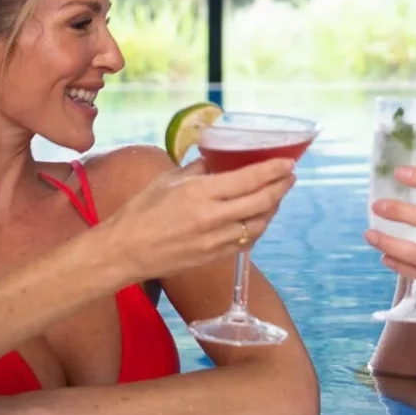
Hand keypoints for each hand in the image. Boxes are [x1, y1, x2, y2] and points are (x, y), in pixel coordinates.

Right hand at [101, 155, 297, 282]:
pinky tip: (260, 217)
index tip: (288, 163)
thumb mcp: (168, 180)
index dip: (273, 170)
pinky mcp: (214, 256)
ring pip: (258, 223)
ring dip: (273, 208)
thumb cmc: (141, 211)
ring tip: (277, 195)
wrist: (126, 251)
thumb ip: (198, 168)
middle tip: (289, 177)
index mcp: (199, 192)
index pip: (249, 179)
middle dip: (281, 187)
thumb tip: (218, 158)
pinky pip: (247, 241)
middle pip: (261, 201)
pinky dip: (258, 227)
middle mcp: (212, 217)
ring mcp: (215, 240)